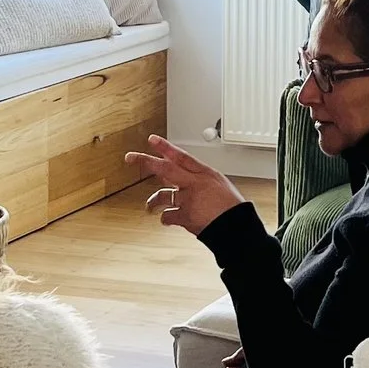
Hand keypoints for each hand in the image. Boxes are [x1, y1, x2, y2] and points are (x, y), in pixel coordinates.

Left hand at [124, 137, 244, 237]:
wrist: (237, 227)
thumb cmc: (231, 207)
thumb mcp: (219, 185)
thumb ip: (198, 180)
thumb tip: (180, 179)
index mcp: (205, 173)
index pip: (181, 156)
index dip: (165, 147)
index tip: (152, 140)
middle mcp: (195, 184)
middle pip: (165, 169)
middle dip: (146, 161)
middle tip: (130, 157)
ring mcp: (188, 200)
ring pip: (162, 195)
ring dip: (152, 202)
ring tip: (149, 206)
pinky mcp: (185, 216)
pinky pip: (167, 216)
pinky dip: (166, 218)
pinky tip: (166, 220)